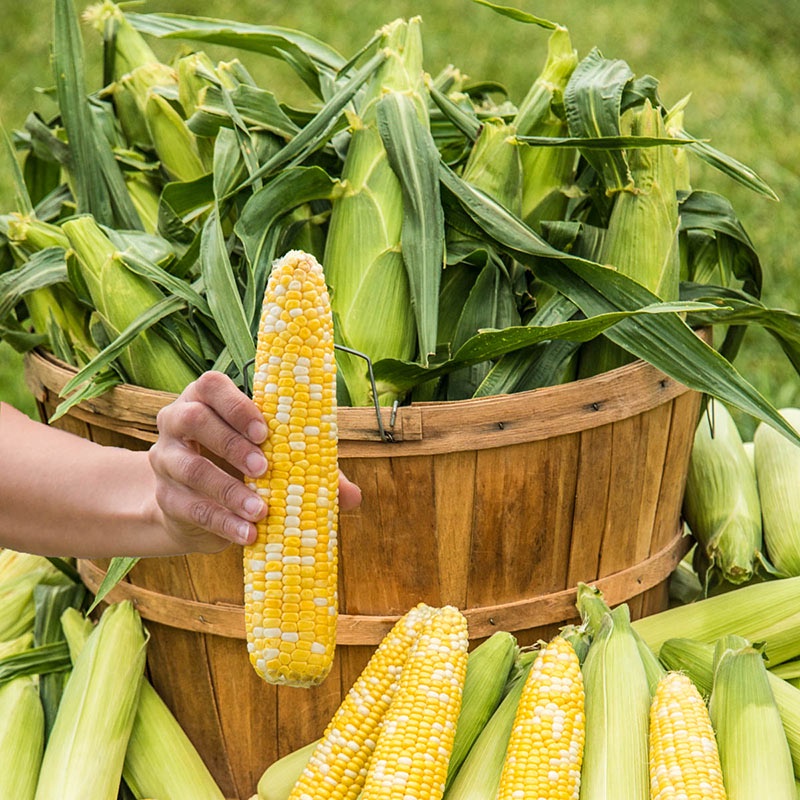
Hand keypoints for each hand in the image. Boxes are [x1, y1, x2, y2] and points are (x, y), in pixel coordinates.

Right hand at [148, 371, 361, 552]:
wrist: (196, 508)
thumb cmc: (245, 468)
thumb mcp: (278, 460)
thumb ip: (314, 471)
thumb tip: (353, 497)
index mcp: (206, 399)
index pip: (210, 385)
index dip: (236, 404)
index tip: (264, 430)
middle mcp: (177, 421)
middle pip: (192, 420)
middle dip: (230, 443)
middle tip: (264, 468)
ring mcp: (166, 460)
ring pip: (189, 468)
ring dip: (228, 490)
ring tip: (261, 510)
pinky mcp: (166, 498)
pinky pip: (190, 508)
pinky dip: (222, 522)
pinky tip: (248, 534)